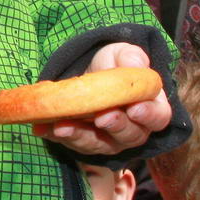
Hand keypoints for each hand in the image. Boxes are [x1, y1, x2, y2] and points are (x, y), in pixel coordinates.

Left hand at [32, 44, 171, 156]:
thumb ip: (132, 57)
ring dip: (79, 136)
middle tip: (100, 117)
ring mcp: (108, 141)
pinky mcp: (84, 144)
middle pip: (129, 135)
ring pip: (97, 144)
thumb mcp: (123, 54)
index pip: (158, 117)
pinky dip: (55, 135)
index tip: (134, 108)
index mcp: (151, 108)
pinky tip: (42, 127)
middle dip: (114, 126)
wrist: (91, 75)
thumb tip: (135, 64)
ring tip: (62, 125)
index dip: (148, 115)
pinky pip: (71, 143)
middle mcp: (133, 130)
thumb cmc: (115, 66)